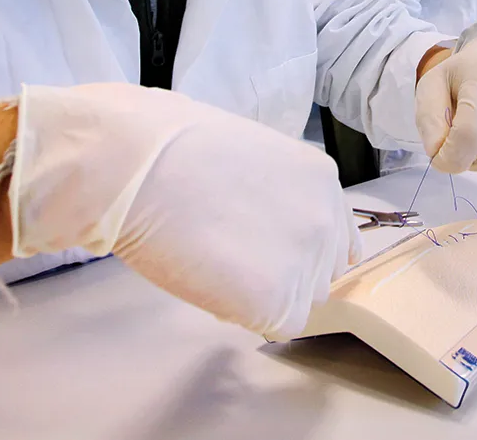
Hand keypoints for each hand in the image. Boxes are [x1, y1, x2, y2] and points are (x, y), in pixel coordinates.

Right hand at [9, 84, 358, 340]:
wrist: (141, 165)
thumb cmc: (178, 151)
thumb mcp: (256, 157)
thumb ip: (282, 193)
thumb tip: (276, 227)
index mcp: (322, 179)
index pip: (335, 237)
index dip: (301, 251)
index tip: (274, 254)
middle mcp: (326, 218)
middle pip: (320, 272)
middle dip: (284, 273)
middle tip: (233, 253)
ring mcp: (306, 259)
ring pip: (300, 301)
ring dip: (266, 295)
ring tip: (218, 260)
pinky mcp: (277, 299)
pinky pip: (276, 325)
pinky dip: (247, 315)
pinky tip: (214, 280)